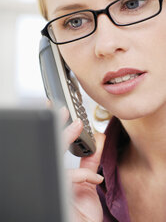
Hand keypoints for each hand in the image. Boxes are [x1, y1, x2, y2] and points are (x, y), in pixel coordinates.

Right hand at [61, 107, 105, 221]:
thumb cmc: (83, 211)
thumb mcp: (88, 182)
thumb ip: (91, 161)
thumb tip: (98, 139)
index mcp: (58, 172)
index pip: (54, 145)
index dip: (56, 127)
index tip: (61, 111)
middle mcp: (52, 175)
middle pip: (50, 145)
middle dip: (55, 125)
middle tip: (62, 109)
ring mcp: (53, 182)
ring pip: (54, 155)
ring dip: (65, 137)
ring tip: (77, 126)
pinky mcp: (57, 193)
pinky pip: (68, 177)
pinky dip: (84, 175)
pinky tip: (95, 179)